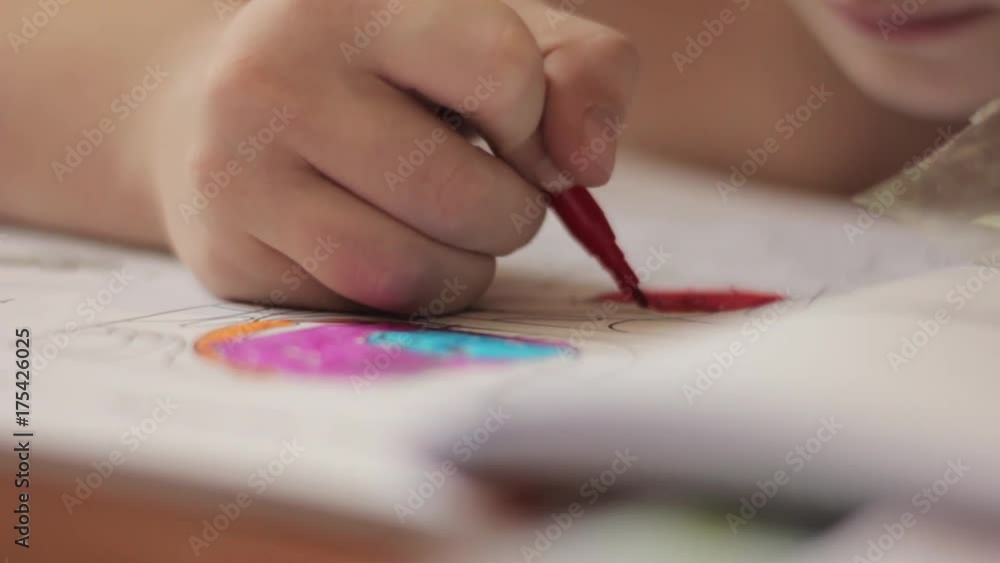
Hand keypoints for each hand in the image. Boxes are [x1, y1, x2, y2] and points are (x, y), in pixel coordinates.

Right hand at [149, 0, 637, 313]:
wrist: (223, 100)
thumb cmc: (385, 68)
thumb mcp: (491, 32)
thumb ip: (579, 71)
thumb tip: (588, 165)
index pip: (500, 69)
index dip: (531, 117)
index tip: (509, 126)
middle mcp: (275, 75)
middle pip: (462, 194)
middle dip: (508, 212)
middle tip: (486, 192)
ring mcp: (237, 170)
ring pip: (408, 270)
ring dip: (464, 269)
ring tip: (450, 232)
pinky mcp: (228, 253)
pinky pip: (360, 307)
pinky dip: (406, 294)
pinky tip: (388, 246)